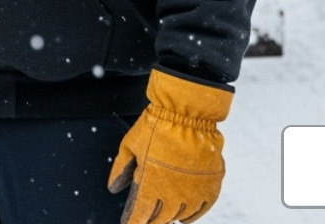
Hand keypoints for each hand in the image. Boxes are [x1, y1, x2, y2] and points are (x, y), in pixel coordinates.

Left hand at [108, 70, 231, 223]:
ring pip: (179, 215)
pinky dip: (191, 216)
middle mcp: (172, 193)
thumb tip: (113, 188)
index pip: (140, 214)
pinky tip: (183, 217)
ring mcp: (193, 191)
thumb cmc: (157, 126)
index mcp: (150, 184)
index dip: (133, 221)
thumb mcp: (130, 145)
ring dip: (169, 217)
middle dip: (150, 220)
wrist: (188, 112)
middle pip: (160, 218)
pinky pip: (200, 210)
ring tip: (163, 215)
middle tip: (145, 219)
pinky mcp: (210, 186)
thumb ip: (121, 169)